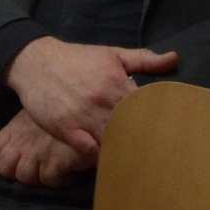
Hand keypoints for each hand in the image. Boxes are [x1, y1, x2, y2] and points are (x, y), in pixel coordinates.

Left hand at [0, 110, 96, 187]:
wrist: (84, 114)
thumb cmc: (63, 111)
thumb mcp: (39, 114)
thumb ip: (27, 128)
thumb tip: (25, 142)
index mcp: (16, 128)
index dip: (4, 158)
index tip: (18, 160)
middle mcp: (22, 142)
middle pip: (4, 168)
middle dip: (18, 173)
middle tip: (35, 171)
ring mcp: (36, 153)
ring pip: (25, 177)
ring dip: (39, 178)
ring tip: (52, 172)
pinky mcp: (54, 163)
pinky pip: (49, 181)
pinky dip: (59, 180)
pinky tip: (68, 174)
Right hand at [5, 37, 177, 153]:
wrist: (35, 61)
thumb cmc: (76, 59)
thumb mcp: (110, 54)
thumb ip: (143, 59)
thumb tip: (174, 58)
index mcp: (116, 82)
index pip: (145, 110)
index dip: (156, 122)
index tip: (165, 133)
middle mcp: (101, 100)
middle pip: (130, 129)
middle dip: (141, 140)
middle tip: (152, 151)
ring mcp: (82, 116)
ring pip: (111, 142)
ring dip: (120, 149)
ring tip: (130, 156)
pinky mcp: (64, 128)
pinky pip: (89, 150)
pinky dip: (99, 156)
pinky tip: (104, 155)